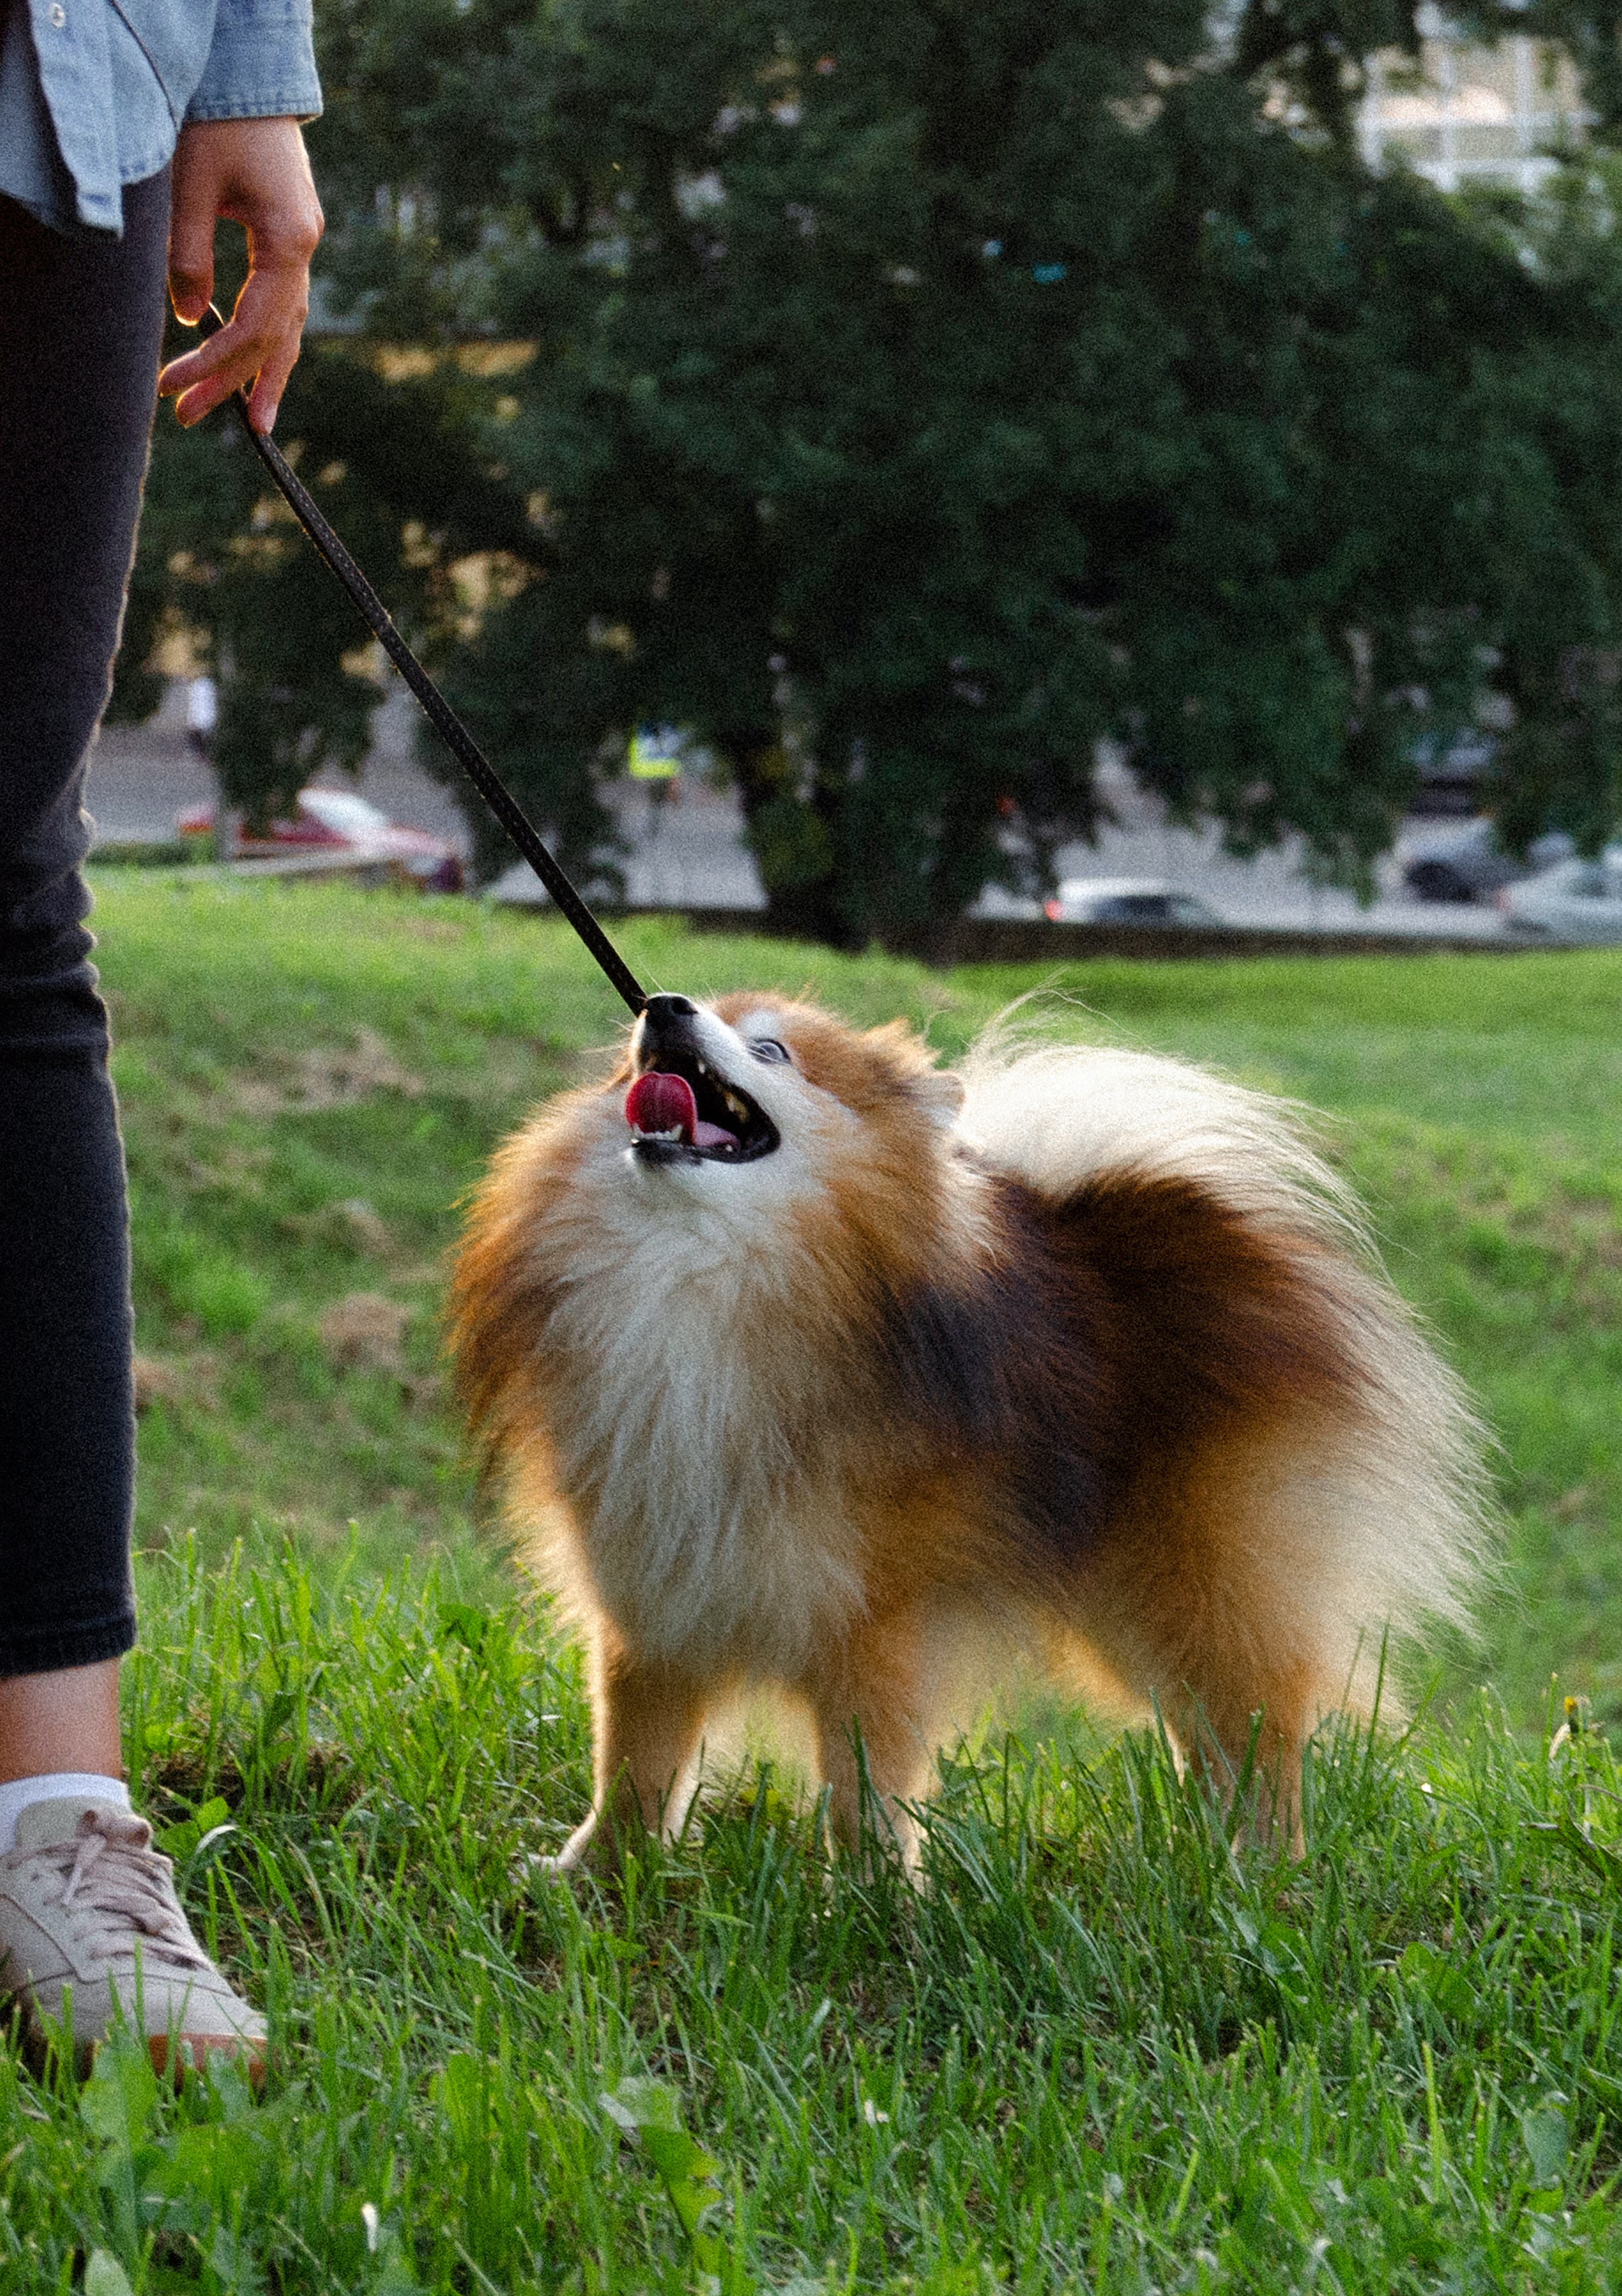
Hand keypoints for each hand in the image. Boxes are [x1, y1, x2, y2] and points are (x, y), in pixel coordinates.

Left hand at [157, 117, 323, 433]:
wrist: (250, 77)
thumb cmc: (218, 123)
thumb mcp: (191, 187)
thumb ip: (189, 255)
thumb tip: (190, 319)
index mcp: (289, 242)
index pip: (253, 327)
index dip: (213, 364)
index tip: (173, 388)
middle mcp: (306, 249)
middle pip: (275, 338)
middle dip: (234, 383)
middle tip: (191, 418)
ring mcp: (304, 244)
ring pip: (288, 327)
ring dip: (262, 374)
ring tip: (247, 420)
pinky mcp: (291, 237)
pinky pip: (284, 303)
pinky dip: (267, 339)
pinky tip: (252, 364)